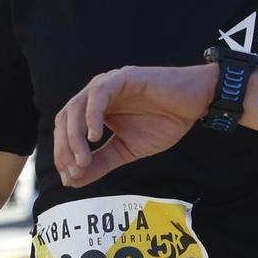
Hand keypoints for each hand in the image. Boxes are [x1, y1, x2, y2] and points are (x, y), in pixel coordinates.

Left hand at [55, 63, 218, 188]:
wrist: (195, 104)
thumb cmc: (164, 122)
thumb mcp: (126, 150)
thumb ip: (101, 162)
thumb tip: (73, 180)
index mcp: (94, 110)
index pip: (66, 130)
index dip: (62, 154)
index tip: (69, 178)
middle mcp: (96, 95)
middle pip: (65, 119)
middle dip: (64, 148)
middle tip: (73, 172)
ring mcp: (108, 83)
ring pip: (76, 107)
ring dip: (75, 137)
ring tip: (83, 160)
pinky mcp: (123, 77)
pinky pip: (98, 94)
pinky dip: (91, 116)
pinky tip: (95, 137)